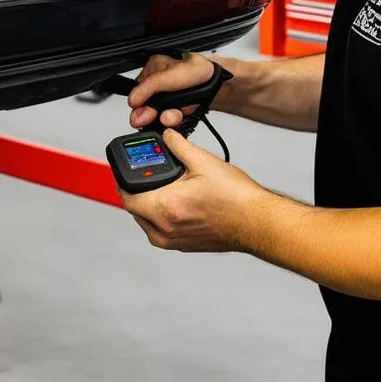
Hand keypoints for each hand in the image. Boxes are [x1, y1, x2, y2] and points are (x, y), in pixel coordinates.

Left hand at [117, 128, 268, 252]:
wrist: (256, 222)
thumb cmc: (236, 199)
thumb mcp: (204, 161)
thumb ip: (178, 145)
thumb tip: (166, 136)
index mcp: (165, 208)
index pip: (127, 195)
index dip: (123, 178)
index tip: (126, 167)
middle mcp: (164, 230)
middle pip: (134, 208)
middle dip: (137, 188)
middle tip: (147, 172)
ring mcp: (173, 240)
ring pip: (145, 220)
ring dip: (147, 202)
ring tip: (164, 185)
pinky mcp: (182, 245)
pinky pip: (159, 229)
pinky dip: (160, 214)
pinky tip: (175, 200)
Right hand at [128, 52, 218, 129]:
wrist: (218, 83)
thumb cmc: (199, 71)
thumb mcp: (171, 75)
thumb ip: (150, 86)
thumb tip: (133, 100)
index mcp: (153, 69)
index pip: (136, 92)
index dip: (139, 105)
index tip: (140, 114)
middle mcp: (158, 83)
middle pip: (146, 106)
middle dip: (152, 114)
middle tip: (155, 117)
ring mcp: (167, 97)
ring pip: (158, 115)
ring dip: (166, 118)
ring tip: (173, 116)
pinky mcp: (176, 108)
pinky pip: (169, 120)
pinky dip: (174, 120)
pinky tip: (179, 116)